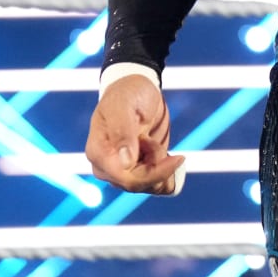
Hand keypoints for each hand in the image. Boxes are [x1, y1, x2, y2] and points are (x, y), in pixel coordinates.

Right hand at [86, 74, 185, 194]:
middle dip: (159, 166)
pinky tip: (168, 157)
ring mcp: (122, 170)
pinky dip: (167, 174)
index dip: (153, 173)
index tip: (178, 158)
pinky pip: (155, 186)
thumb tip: (125, 163)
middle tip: (161, 144)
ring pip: (148, 186)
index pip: (125, 178)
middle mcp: (107, 167)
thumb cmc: (127, 93)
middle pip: (138, 184)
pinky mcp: (137, 170)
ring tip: (153, 141)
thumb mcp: (123, 105)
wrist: (136, 90)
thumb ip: (123, 131)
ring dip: (162, 167)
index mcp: (99, 153)